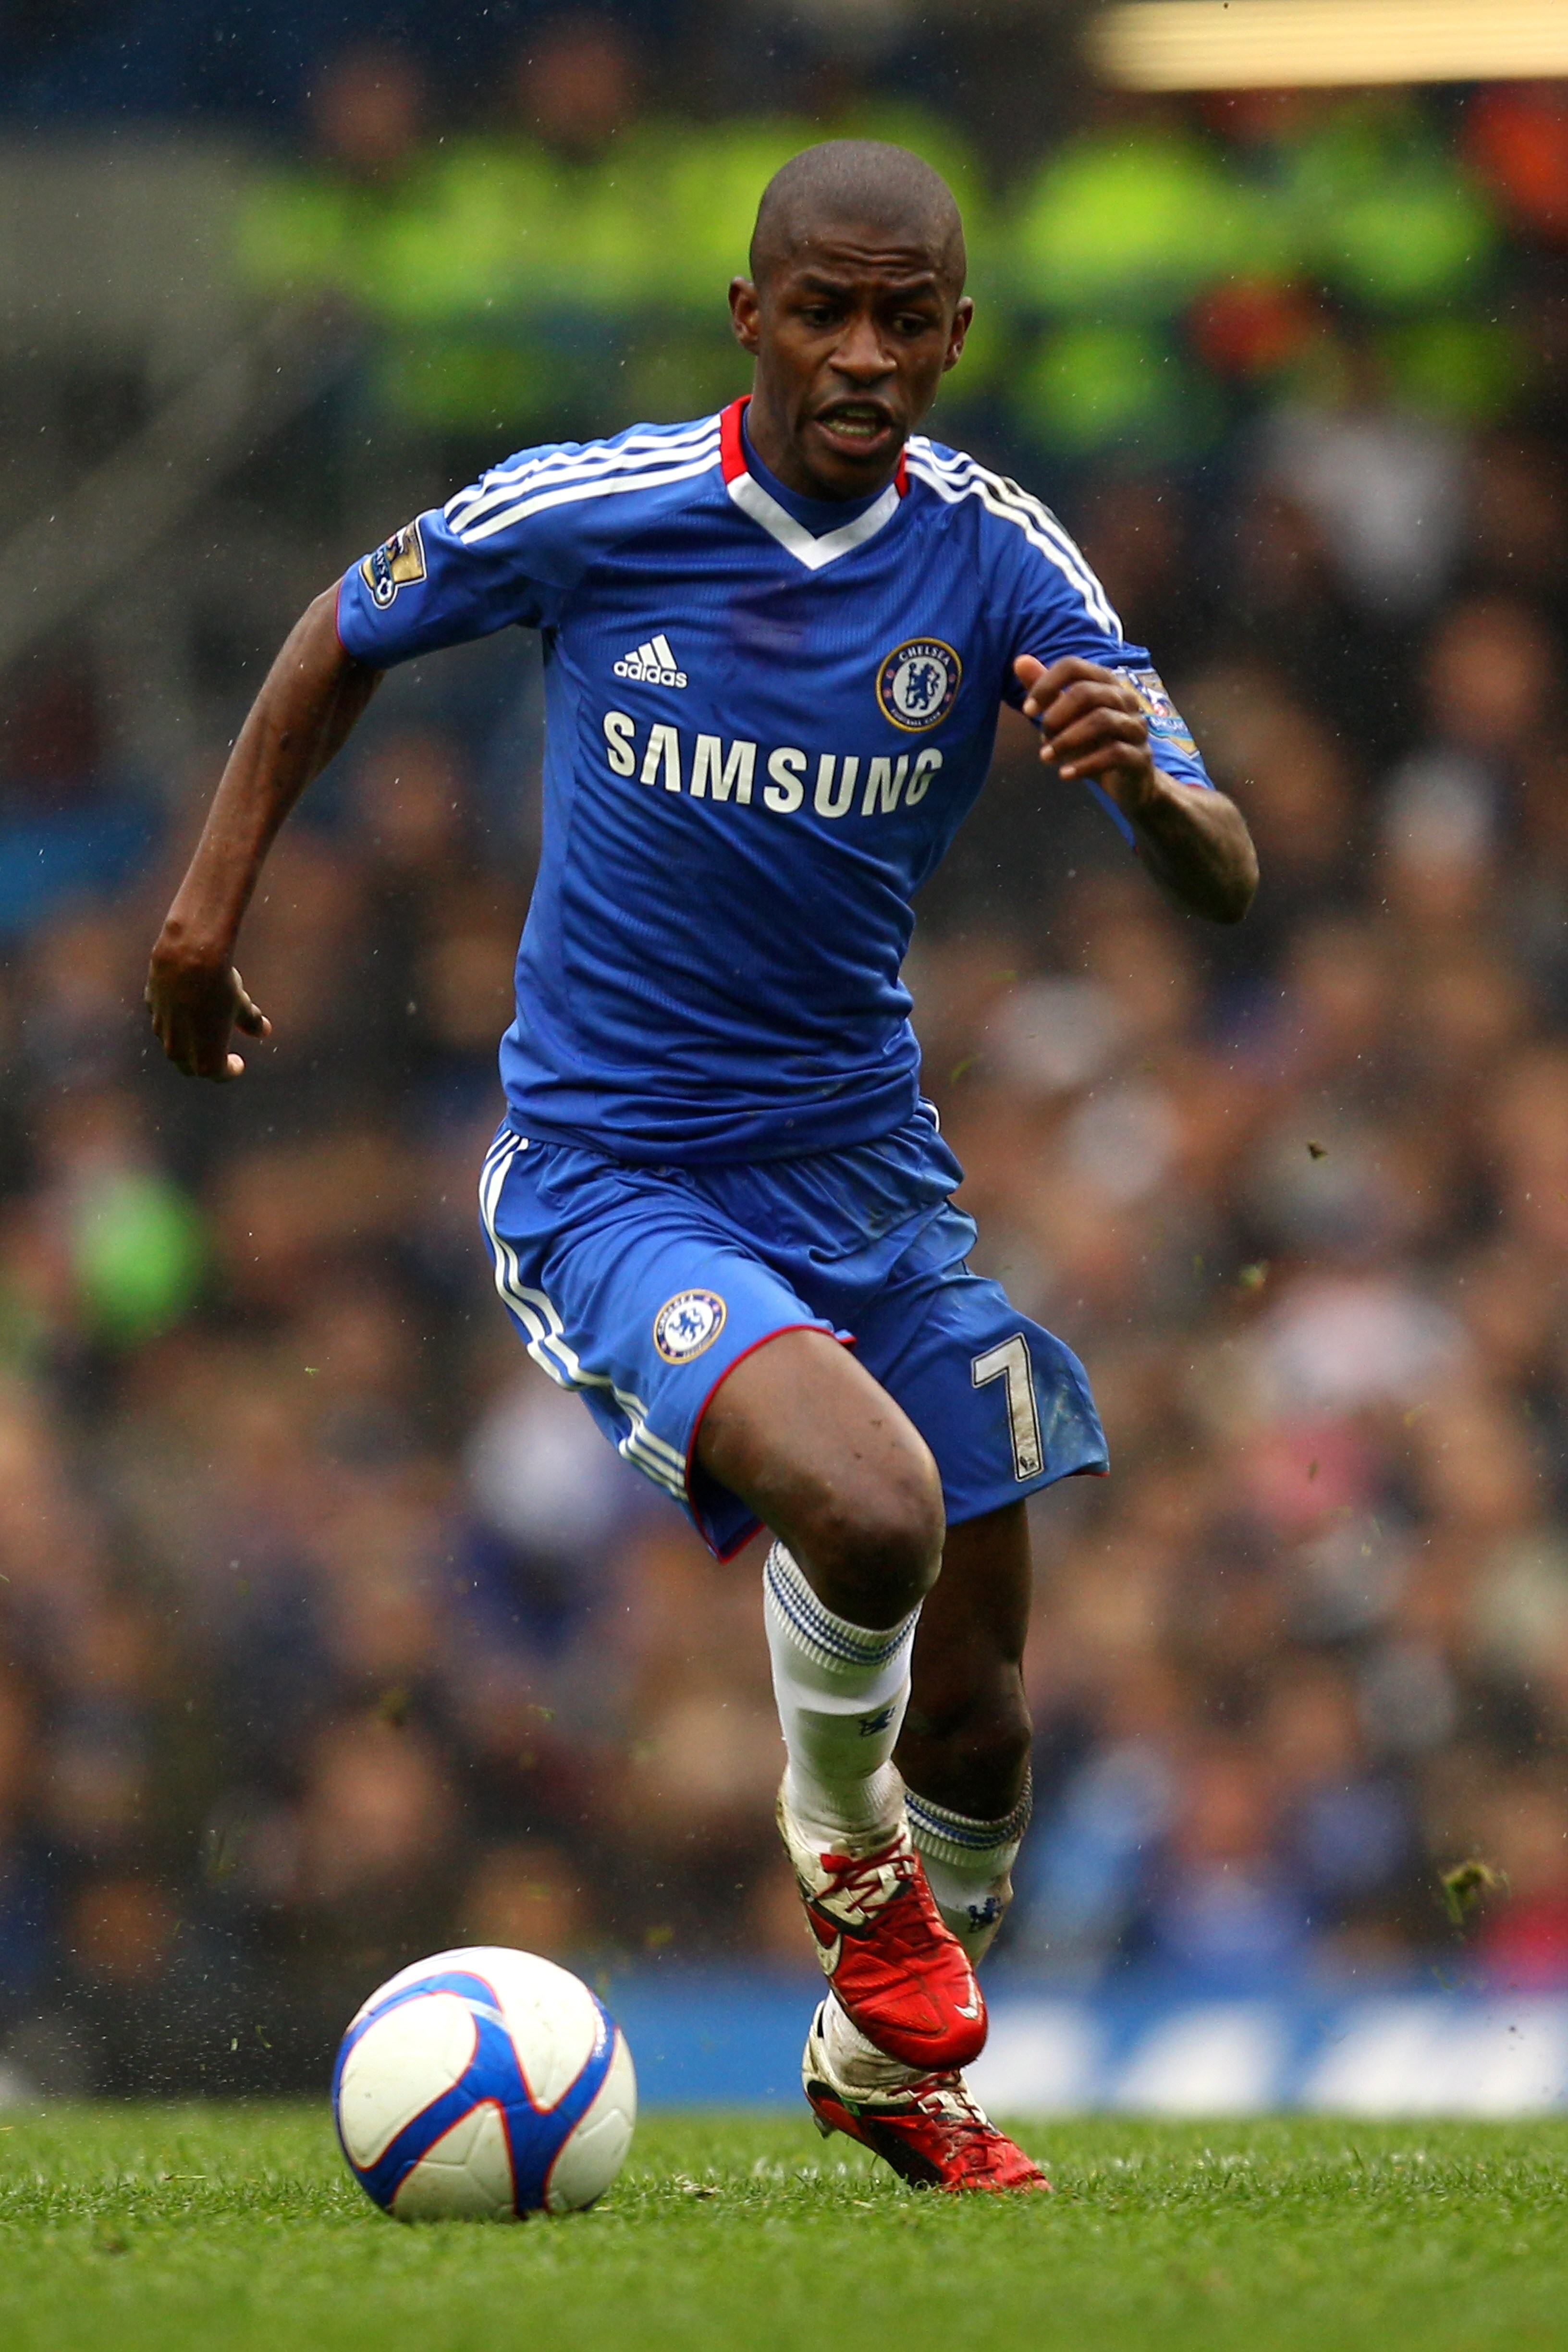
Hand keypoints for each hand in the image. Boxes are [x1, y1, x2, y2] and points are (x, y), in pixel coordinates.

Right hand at [145, 936, 270, 1080]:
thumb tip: (264, 1031)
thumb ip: (251, 1022)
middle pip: (190, 1066)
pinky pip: (164, 1020)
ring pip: (173, 1045)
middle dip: (204, 1063)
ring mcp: (161, 1028)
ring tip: (203, 1030)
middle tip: (218, 1054)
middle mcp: (178, 1049)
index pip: (217, 1074)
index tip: (238, 1063)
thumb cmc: (220, 985)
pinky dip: (175, 1020)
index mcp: (205, 1057)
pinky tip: (186, 1007)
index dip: (229, 1071)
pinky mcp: (152, 1007)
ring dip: (188, 1043)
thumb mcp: (241, 1005)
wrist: (188, 954)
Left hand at [1014, 654, 1156, 816]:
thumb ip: (1047, 691)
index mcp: (1104, 683)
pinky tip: (1065, 774)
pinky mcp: (1140, 756)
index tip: (1027, 709)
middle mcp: (1124, 698)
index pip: (1073, 666)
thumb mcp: (1066, 717)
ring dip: (1067, 740)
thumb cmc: (1093, 743)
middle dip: (1056, 715)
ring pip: (1102, 721)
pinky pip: (1114, 754)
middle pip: (1087, 692)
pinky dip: (1085, 764)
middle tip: (1042, 737)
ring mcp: (1135, 727)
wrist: (1127, 781)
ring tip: (1046, 757)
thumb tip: (1019, 661)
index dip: (1046, 684)